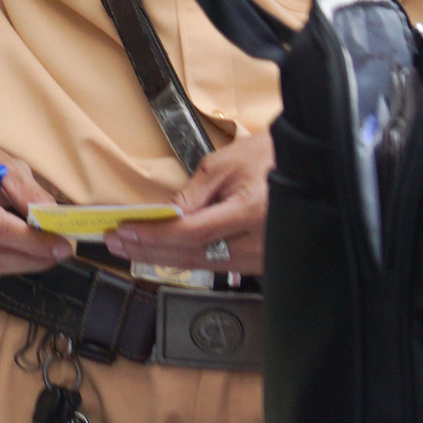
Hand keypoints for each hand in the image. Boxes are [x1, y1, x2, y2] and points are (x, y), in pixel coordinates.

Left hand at [106, 131, 272, 274]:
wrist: (306, 166)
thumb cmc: (268, 157)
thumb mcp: (223, 165)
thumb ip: (192, 195)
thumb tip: (163, 217)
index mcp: (250, 211)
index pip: (192, 233)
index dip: (155, 235)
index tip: (125, 230)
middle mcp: (260, 241)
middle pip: (193, 254)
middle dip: (148, 248)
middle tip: (116, 241)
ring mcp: (263, 257)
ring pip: (202, 264)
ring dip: (162, 256)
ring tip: (129, 246)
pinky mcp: (261, 262)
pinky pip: (218, 265)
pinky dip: (186, 258)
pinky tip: (161, 252)